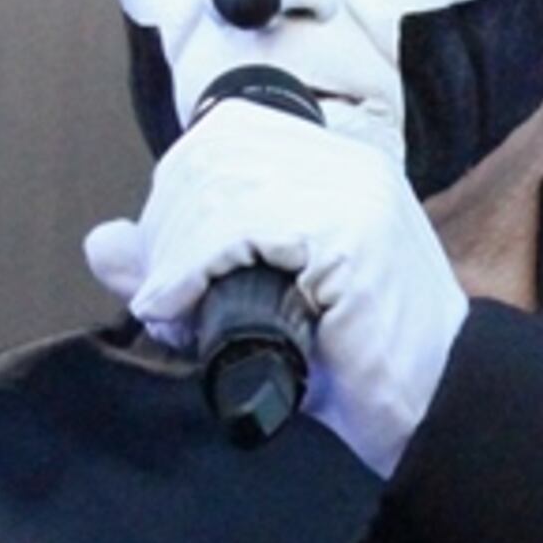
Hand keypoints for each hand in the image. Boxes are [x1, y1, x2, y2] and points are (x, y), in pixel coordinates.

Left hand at [83, 98, 469, 476]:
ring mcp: (355, 192)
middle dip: (166, 223)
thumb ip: (183, 266)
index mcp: (338, 165)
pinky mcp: (351, 233)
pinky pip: (243, 226)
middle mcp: (349, 164)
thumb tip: (103, 242)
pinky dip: (193, 267)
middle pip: (215, 151)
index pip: (228, 131)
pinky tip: (180, 308)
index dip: (178, 189)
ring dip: (175, 253)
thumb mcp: (255, 306)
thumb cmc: (360, 368)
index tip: (166, 263)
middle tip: (162, 295)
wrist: (439, 411)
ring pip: (221, 186)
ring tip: (171, 310)